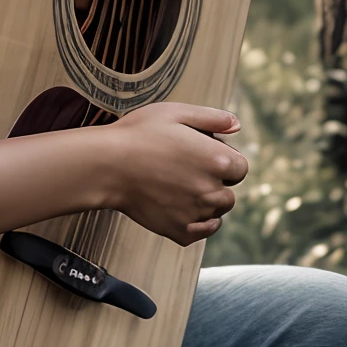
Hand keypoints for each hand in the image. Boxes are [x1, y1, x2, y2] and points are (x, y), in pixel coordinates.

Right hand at [97, 102, 247, 245]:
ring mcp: (196, 213)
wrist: (106, 165)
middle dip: (215, 184)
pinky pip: (200, 233)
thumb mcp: (175, 112)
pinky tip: (180, 209)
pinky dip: (196, 225)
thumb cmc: (138, 134)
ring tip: (177, 188)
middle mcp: (212, 190)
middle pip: (229, 194)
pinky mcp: (179, 230)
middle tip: (185, 171)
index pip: (240, 168)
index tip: (202, 156)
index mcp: (218, 160)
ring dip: (205, 204)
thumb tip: (236, 125)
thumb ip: (212, 117)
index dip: (224, 160)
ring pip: (215, 214)